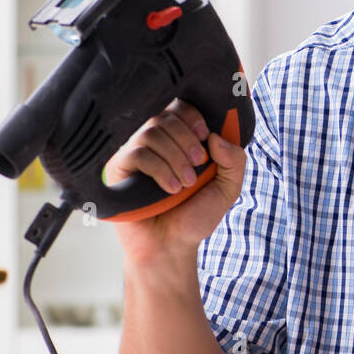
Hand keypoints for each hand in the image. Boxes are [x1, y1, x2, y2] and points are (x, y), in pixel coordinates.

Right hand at [103, 98, 245, 260]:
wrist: (170, 246)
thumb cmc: (195, 216)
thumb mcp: (227, 188)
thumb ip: (234, 161)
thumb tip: (216, 137)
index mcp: (179, 140)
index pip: (180, 107)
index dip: (193, 116)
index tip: (206, 136)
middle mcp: (156, 143)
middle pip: (166, 115)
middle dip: (188, 139)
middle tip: (200, 164)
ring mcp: (136, 154)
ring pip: (152, 132)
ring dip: (176, 156)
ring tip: (186, 183)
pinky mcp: (119, 169)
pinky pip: (137, 153)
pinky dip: (160, 169)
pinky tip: (171, 189)